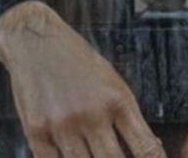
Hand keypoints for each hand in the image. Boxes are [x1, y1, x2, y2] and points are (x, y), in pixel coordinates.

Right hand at [0, 1, 165, 157]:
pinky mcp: (36, 131)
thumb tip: (151, 149)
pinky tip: (70, 157)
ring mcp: (62, 125)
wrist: (35, 41)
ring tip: (93, 155)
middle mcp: (92, 115)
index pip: (145, 148)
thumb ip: (129, 117)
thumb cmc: (79, 62)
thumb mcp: (113, 83)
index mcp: (117, 101)